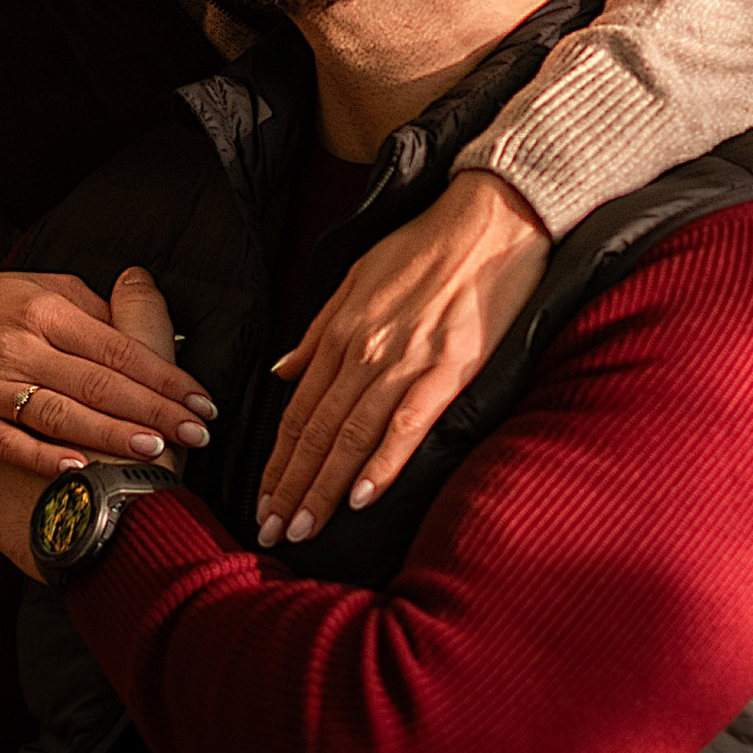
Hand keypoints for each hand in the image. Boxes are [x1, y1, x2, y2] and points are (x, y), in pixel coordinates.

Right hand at [0, 265, 212, 479]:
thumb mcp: (41, 290)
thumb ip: (93, 310)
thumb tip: (147, 329)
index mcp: (45, 310)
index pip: (118, 348)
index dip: (164, 377)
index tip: (201, 402)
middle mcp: (19, 346)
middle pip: (98, 383)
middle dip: (153, 411)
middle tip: (197, 434)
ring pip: (60, 414)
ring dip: (111, 435)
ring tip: (155, 449)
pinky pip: (9, 442)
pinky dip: (44, 457)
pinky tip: (79, 467)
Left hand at [257, 173, 548, 545]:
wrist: (489, 220)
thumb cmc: (425, 247)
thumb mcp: (356, 277)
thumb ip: (318, 331)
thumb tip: (282, 372)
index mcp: (341, 334)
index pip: (298, 412)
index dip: (278, 461)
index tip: (264, 500)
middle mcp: (364, 352)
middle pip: (316, 432)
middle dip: (290, 487)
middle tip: (272, 531)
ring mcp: (405, 362)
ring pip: (351, 437)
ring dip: (323, 488)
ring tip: (304, 529)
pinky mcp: (448, 369)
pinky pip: (406, 424)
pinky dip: (382, 463)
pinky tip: (362, 498)